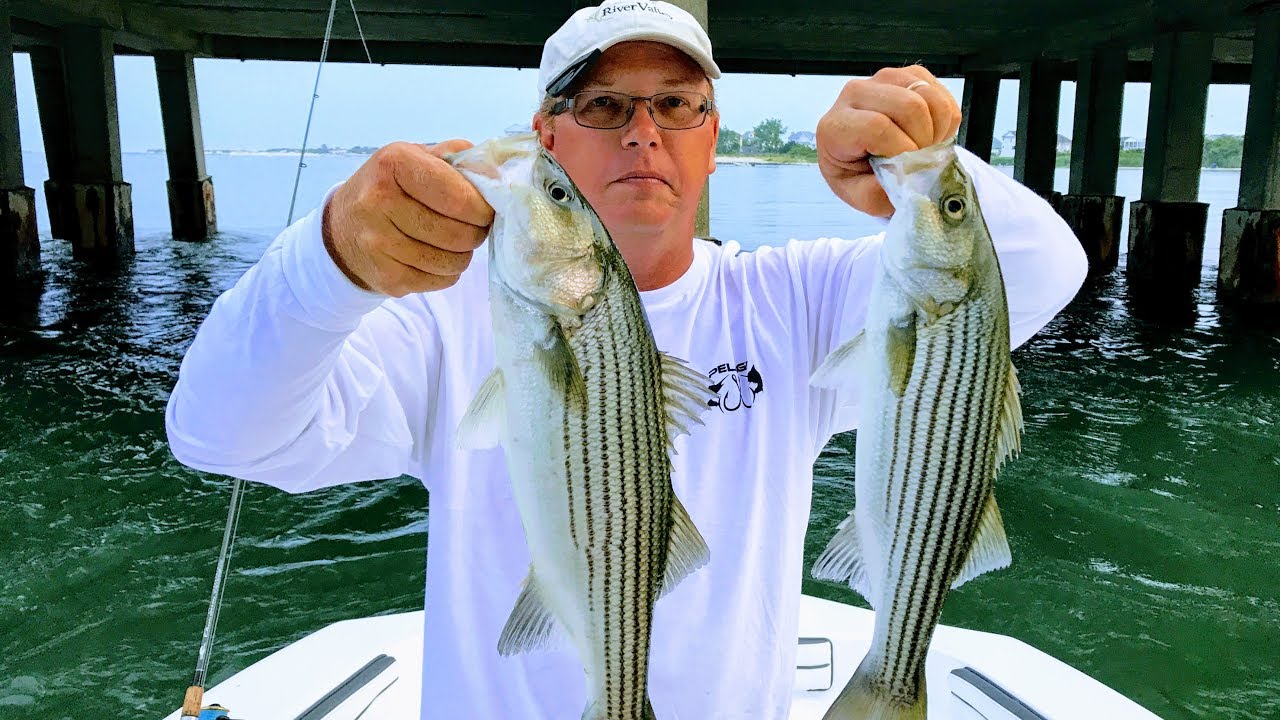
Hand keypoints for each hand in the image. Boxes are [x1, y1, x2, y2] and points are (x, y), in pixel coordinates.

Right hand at [323, 140, 493, 296]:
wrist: (342, 228)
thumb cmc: (391, 187)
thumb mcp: (415, 158)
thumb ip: (457, 158)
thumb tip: (496, 176)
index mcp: (394, 164)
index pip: (459, 197)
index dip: (482, 208)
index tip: (484, 208)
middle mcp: (379, 202)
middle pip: (459, 234)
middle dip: (476, 232)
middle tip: (472, 226)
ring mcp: (378, 243)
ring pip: (453, 261)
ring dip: (464, 254)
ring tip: (453, 241)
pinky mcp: (386, 277)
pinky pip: (442, 281)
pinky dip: (448, 272)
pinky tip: (436, 256)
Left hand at [816, 66, 962, 217]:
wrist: (864, 160)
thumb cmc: (859, 176)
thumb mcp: (860, 196)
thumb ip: (876, 193)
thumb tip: (904, 177)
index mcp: (835, 126)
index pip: (877, 126)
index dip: (902, 149)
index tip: (906, 168)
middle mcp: (855, 93)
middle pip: (908, 106)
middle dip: (924, 139)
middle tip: (920, 160)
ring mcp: (884, 79)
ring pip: (928, 96)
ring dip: (937, 129)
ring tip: (926, 148)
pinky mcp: (910, 74)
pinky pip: (942, 94)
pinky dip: (946, 120)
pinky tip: (931, 135)